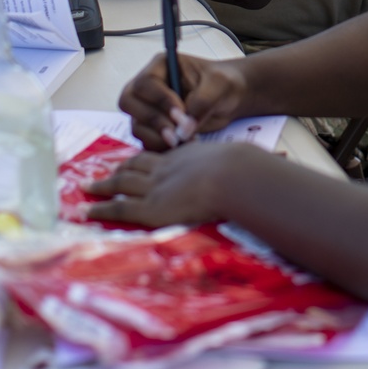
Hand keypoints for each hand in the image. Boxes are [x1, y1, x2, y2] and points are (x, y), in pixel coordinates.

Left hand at [85, 142, 273, 227]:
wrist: (233, 175)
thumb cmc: (243, 171)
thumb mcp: (244, 165)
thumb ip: (251, 170)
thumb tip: (280, 168)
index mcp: (186, 158)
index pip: (158, 158)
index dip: (143, 161)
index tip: (132, 163)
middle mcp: (165, 168)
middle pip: (135, 166)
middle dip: (117, 171)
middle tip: (101, 175)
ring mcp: (155, 186)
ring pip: (121, 183)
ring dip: (103, 185)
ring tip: (88, 187)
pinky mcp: (149, 206)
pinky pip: (118, 207)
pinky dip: (102, 208)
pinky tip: (88, 210)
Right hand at [119, 53, 249, 150]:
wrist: (229, 99)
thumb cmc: (223, 83)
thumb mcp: (218, 85)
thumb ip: (202, 102)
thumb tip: (184, 128)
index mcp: (161, 67)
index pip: (145, 83)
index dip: (160, 100)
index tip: (181, 114)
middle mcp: (149, 87)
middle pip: (129, 103)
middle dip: (153, 121)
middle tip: (176, 135)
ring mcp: (148, 108)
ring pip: (136, 125)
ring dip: (157, 138)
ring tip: (185, 140)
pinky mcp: (154, 128)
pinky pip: (145, 141)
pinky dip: (160, 147)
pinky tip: (182, 146)